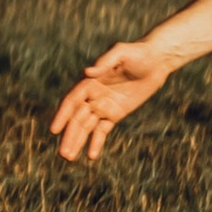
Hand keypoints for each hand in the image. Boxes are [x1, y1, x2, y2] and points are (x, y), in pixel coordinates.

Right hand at [50, 39, 174, 163]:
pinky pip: (102, 130)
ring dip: (77, 142)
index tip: (54, 130)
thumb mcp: (122, 53)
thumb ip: (105, 62)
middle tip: (63, 153)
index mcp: (90, 81)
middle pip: (77, 119)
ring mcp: (103, 106)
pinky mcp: (115, 113)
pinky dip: (96, 142)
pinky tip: (91, 156)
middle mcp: (93, 95)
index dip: (62, 116)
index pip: (72, 101)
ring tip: (68, 157)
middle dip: (69, 136)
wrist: (156, 61)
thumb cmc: (138, 53)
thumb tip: (87, 72)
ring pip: (86, 127)